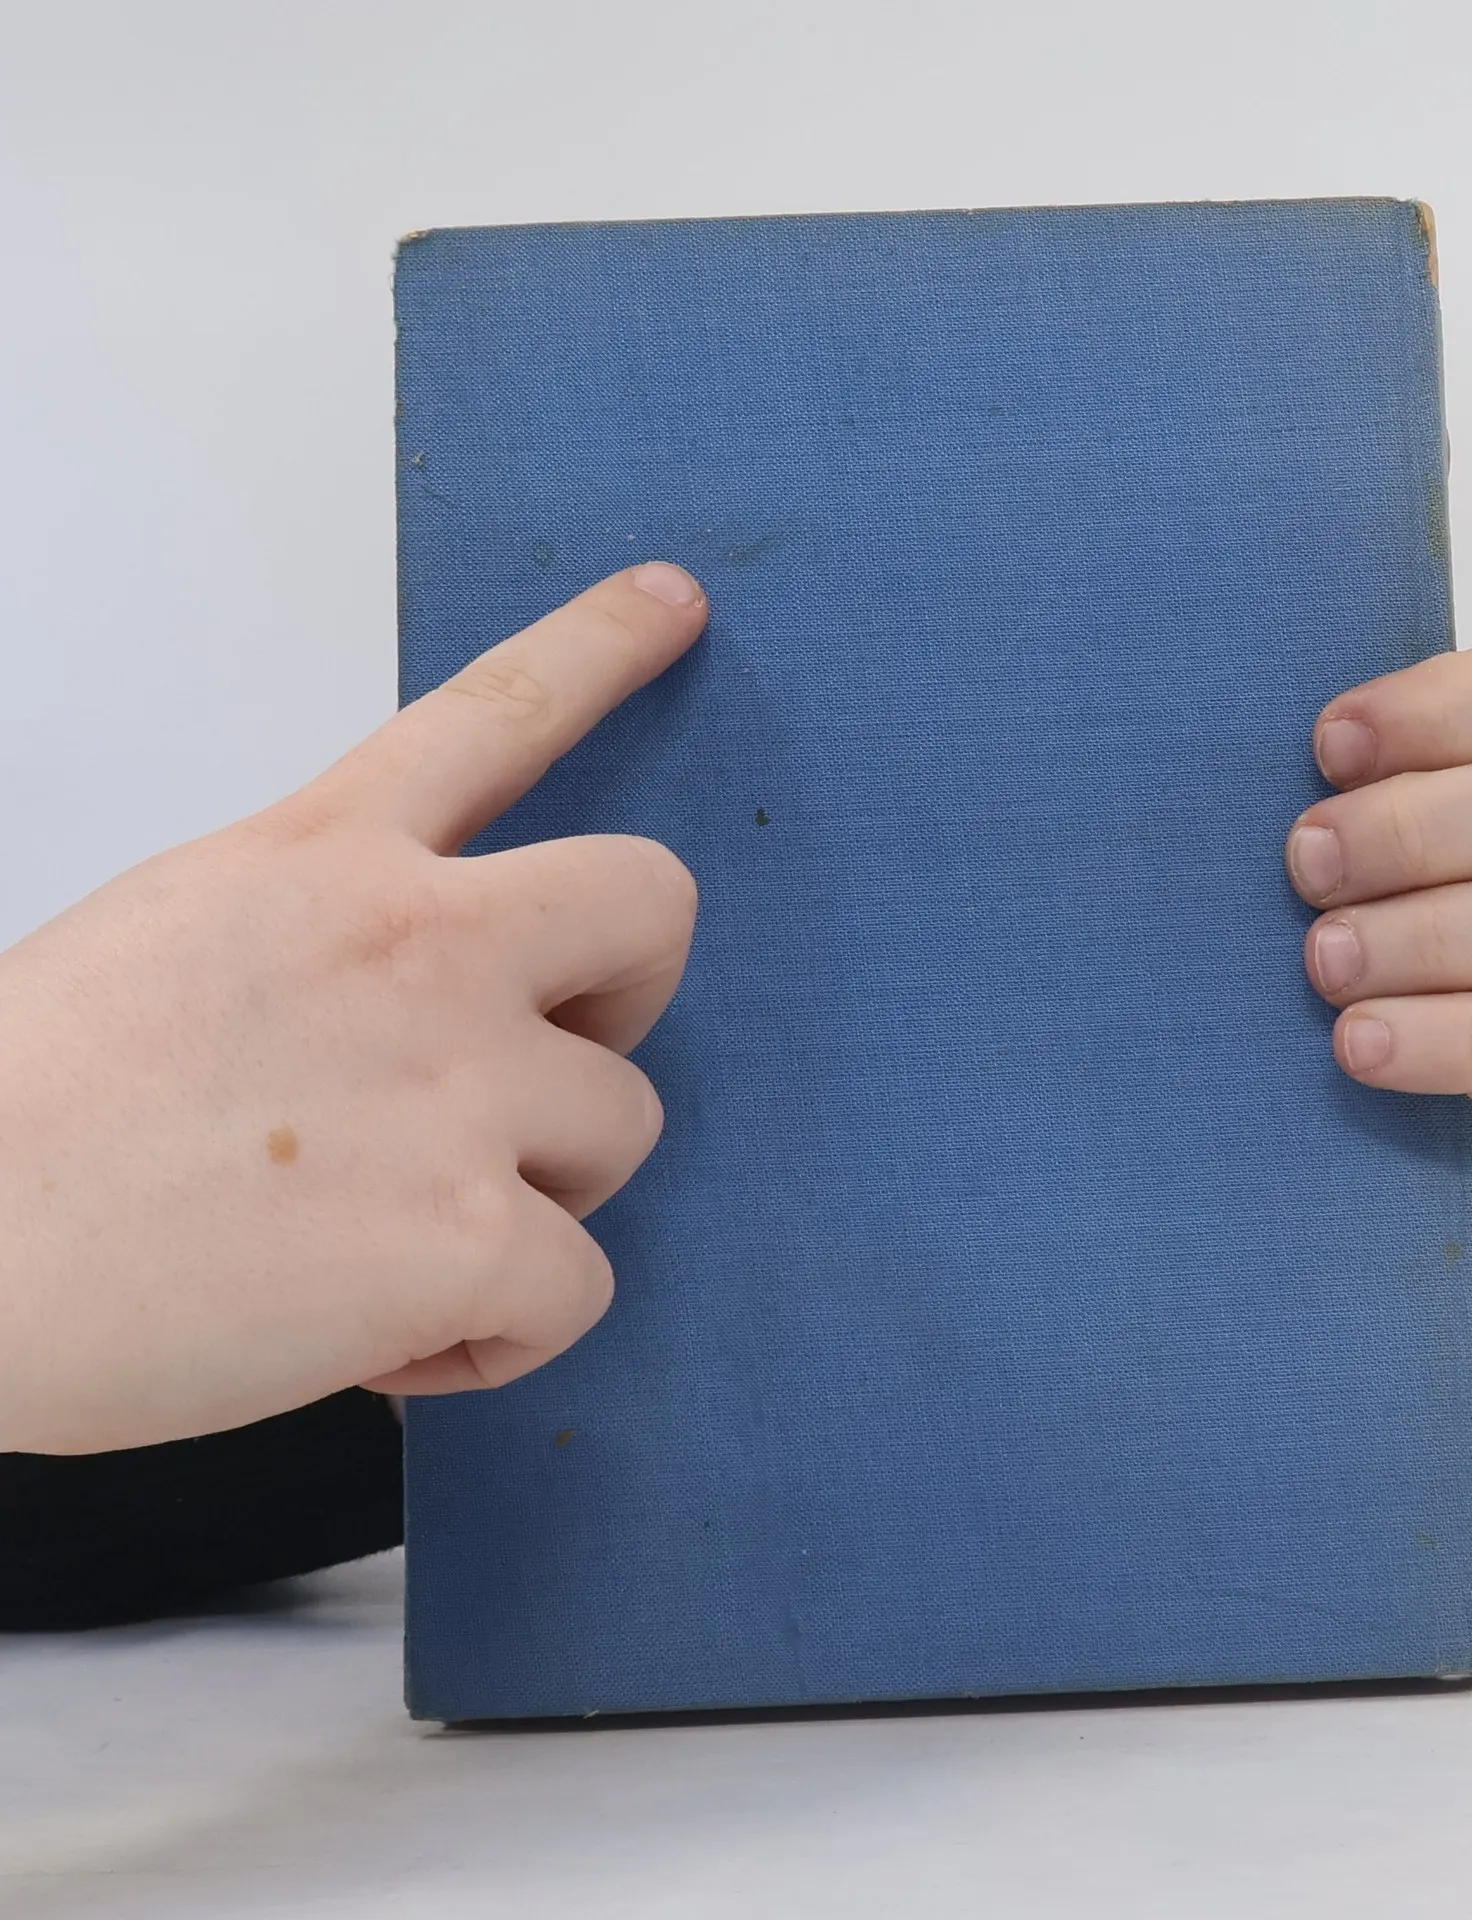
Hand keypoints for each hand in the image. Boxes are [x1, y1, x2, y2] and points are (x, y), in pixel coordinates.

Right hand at [0, 562, 706, 1454]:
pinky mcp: (465, 1231)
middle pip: (651, 904)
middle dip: (634, 991)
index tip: (678, 602)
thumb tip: (418, 1020)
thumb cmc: (25, 1116)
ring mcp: (457, 1083)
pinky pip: (580, 1288)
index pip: (496, 710)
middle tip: (552, 1063)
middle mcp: (419, 943)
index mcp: (326, 859)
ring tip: (408, 1236)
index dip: (602, 646)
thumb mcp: (176, 936)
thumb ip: (326, 936)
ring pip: (626, 1127)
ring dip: (542, 1192)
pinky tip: (391, 1338)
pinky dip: (499, 1332)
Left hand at [1287, 632, 1471, 1166]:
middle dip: (1419, 829)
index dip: (1450, 705)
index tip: (1326, 748)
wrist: (1241, 1079)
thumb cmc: (1244, 919)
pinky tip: (1354, 1043)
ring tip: (1322, 962)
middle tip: (1304, 866)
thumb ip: (1274, 767)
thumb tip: (1225, 704)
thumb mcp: (1249, 828)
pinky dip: (1449, 1040)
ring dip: (1436, 933)